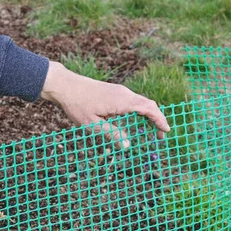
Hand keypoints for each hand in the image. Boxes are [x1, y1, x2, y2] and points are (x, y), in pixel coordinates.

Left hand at [40, 61, 170, 147]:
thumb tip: (128, 145)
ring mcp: (119, 91)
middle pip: (148, 104)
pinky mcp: (113, 91)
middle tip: (159, 135)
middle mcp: (124, 93)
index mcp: (122, 101)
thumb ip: (112, 134)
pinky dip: (139, 111)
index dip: (160, 120)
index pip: (149, 109)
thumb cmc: (77, 104)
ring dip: (148, 115)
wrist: (65, 85)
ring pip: (140, 102)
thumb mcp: (93, 124)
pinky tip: (134, 121)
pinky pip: (132, 101)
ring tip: (149, 130)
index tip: (166, 131)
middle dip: (156, 119)